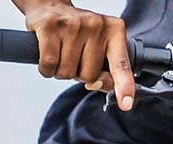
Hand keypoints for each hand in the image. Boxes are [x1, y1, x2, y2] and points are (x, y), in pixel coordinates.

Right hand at [19, 0, 134, 110]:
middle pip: (89, 76)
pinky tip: (48, 54)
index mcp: (114, 30)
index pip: (121, 64)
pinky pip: (49, 65)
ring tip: (61, 52)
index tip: (126, 104)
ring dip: (60, 71)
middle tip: (73, 56)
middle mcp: (96, 25)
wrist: (50, 6)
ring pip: (67, 73)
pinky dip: (46, 68)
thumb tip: (103, 86)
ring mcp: (73, 25)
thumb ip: (107, 70)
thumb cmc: (77, 33)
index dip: (124, 85)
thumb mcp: (98, 47)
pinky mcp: (50, 26)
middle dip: (78, 74)